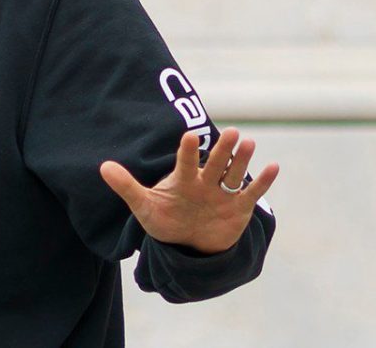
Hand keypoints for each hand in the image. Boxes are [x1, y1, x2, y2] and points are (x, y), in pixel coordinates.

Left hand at [99, 127, 278, 254]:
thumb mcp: (144, 206)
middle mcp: (205, 182)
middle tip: (231, 132)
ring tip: (249, 142)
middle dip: (221, 150)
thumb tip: (102, 167)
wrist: (187, 244)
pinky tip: (273, 166)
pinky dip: (262, 181)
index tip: (189, 135)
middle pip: (214, 163)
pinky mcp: (238, 208)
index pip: (185, 163)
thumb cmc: (165, 219)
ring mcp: (222, 194)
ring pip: (233, 173)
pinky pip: (251, 193)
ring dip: (241, 160)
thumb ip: (126, 186)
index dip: (187, 151)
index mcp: (183, 180)